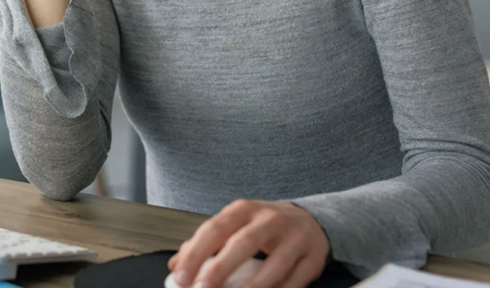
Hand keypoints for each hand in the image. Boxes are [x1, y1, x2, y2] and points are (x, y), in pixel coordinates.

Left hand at [167, 200, 329, 287]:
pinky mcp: (313, 259)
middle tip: (203, 287)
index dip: (196, 253)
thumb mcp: (235, 224)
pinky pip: (296, 281)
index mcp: (244, 209)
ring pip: (275, 265)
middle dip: (221, 268)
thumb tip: (176, 265)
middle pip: (244, 243)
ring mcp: (295, 239)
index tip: (180, 275)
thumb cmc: (264, 225)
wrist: (309, 220)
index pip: (215, 228)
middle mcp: (270, 220)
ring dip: (253, 287)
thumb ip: (207, 243)